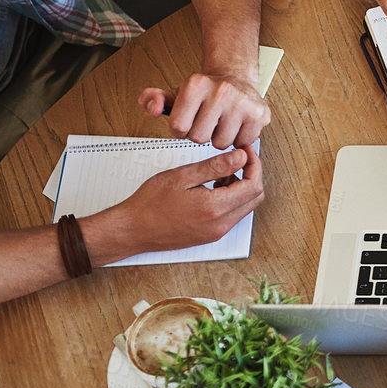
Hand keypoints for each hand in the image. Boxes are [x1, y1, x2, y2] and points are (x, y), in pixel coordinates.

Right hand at [84, 146, 265, 261]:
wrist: (132, 230)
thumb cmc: (150, 203)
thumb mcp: (182, 176)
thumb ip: (215, 166)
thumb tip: (241, 157)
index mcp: (214, 208)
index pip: (253, 185)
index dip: (254, 164)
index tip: (245, 151)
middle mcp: (220, 224)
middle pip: (255, 197)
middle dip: (251, 175)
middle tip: (237, 159)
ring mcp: (216, 232)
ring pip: (245, 207)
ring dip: (241, 187)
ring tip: (219, 173)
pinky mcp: (210, 235)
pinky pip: (232, 215)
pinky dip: (231, 199)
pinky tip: (213, 187)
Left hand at [140, 73, 270, 148]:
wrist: (236, 80)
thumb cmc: (205, 92)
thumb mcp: (175, 94)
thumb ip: (153, 100)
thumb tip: (153, 109)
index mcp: (196, 84)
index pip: (178, 128)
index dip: (181, 130)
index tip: (188, 121)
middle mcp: (221, 90)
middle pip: (199, 138)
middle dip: (201, 135)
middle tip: (207, 122)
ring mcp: (242, 102)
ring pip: (221, 143)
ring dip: (220, 138)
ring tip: (222, 124)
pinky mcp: (259, 114)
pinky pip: (241, 143)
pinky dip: (238, 139)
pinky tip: (236, 126)